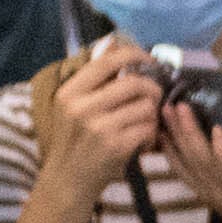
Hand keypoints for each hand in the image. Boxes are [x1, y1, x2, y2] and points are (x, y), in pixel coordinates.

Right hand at [39, 39, 159, 196]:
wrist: (68, 178)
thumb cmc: (75, 139)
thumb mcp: (72, 106)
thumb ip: (94, 79)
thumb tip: (115, 44)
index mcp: (70, 91)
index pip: (109, 60)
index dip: (137, 56)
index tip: (151, 62)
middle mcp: (81, 106)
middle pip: (136, 83)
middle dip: (153, 90)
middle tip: (153, 100)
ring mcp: (99, 126)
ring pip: (147, 107)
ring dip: (153, 116)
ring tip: (143, 123)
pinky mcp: (116, 145)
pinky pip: (150, 128)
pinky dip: (152, 133)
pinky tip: (142, 139)